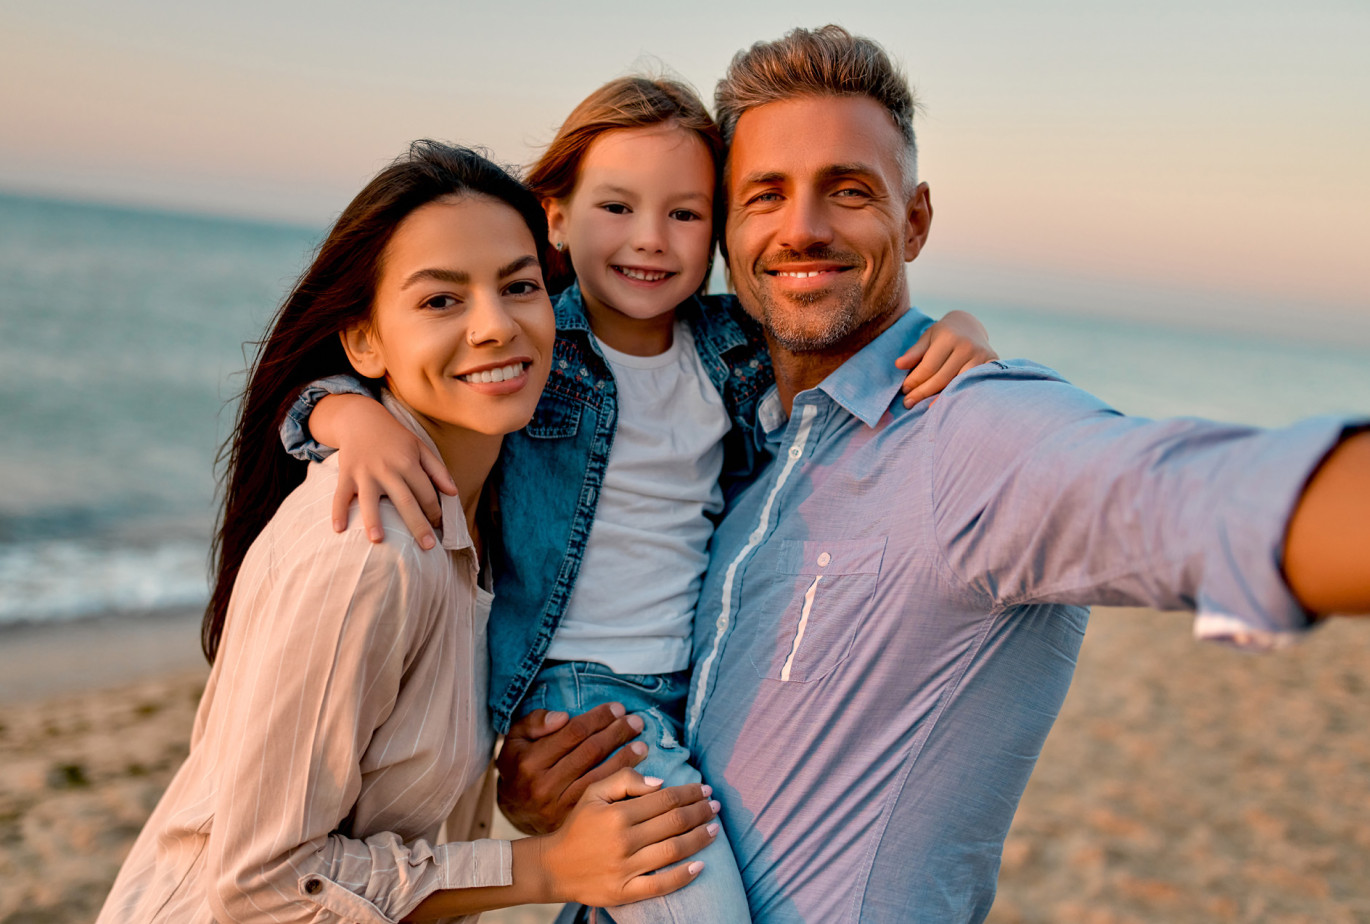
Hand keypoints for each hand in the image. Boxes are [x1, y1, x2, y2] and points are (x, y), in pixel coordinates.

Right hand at [312, 394, 457, 548]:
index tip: (439, 526)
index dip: (435, 511)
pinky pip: (340, 495)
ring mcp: (365, 472)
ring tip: (378, 541)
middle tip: (428, 547)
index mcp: (408, 462)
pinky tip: (338, 529)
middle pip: (405, 501)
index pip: (426, 493)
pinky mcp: (346, 474)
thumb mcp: (420, 447)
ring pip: (369, 500)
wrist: (361, 419)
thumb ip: (438, 470)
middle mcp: (387, 469)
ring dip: (372, 520)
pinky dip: (337, 511)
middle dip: (418, 525)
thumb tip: (454, 493)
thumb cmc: (395, 437)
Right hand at [497, 703, 648, 834]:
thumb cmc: (520, 767)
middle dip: (617, 733)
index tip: (618, 708)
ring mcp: (559, 805)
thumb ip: (534, 722)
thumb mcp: (516, 740)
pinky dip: (622, 785)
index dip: (599, 717)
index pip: (573, 732)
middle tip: (636, 721)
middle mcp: (544, 785)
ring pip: (601, 775)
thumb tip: (563, 717)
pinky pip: (603, 799)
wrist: (514, 812)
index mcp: (530, 761)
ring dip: (625, 758)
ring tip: (642, 745)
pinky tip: (637, 774)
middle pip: (591, 752)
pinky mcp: (573, 819)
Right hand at [534, 769, 719, 905]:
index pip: (664, 799)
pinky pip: (660, 885)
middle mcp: (624, 840)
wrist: (554, 867)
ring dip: (698, 839)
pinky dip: (683, 877)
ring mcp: (625, 868)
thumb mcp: (593, 793)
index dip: (689, 793)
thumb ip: (624, 780)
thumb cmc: (578, 826)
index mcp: (617, 814)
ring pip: (672, 851)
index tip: (705, 790)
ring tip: (714, 829)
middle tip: (715, 806)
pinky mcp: (624, 892)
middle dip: (699, 812)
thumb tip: (660, 783)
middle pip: (673, 823)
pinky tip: (700, 866)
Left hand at [895, 309, 998, 407]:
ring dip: (939, 398)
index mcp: (948, 337)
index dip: (914, 381)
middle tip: (908, 403)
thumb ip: (914, 352)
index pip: (928, 367)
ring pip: (957, 384)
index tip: (904, 390)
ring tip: (924, 408)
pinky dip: (960, 395)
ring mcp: (981, 356)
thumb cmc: (944, 334)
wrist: (971, 326)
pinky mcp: (992, 363)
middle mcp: (967, 346)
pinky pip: (973, 385)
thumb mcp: (928, 337)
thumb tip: (898, 365)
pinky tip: (948, 404)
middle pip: (941, 378)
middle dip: (922, 393)